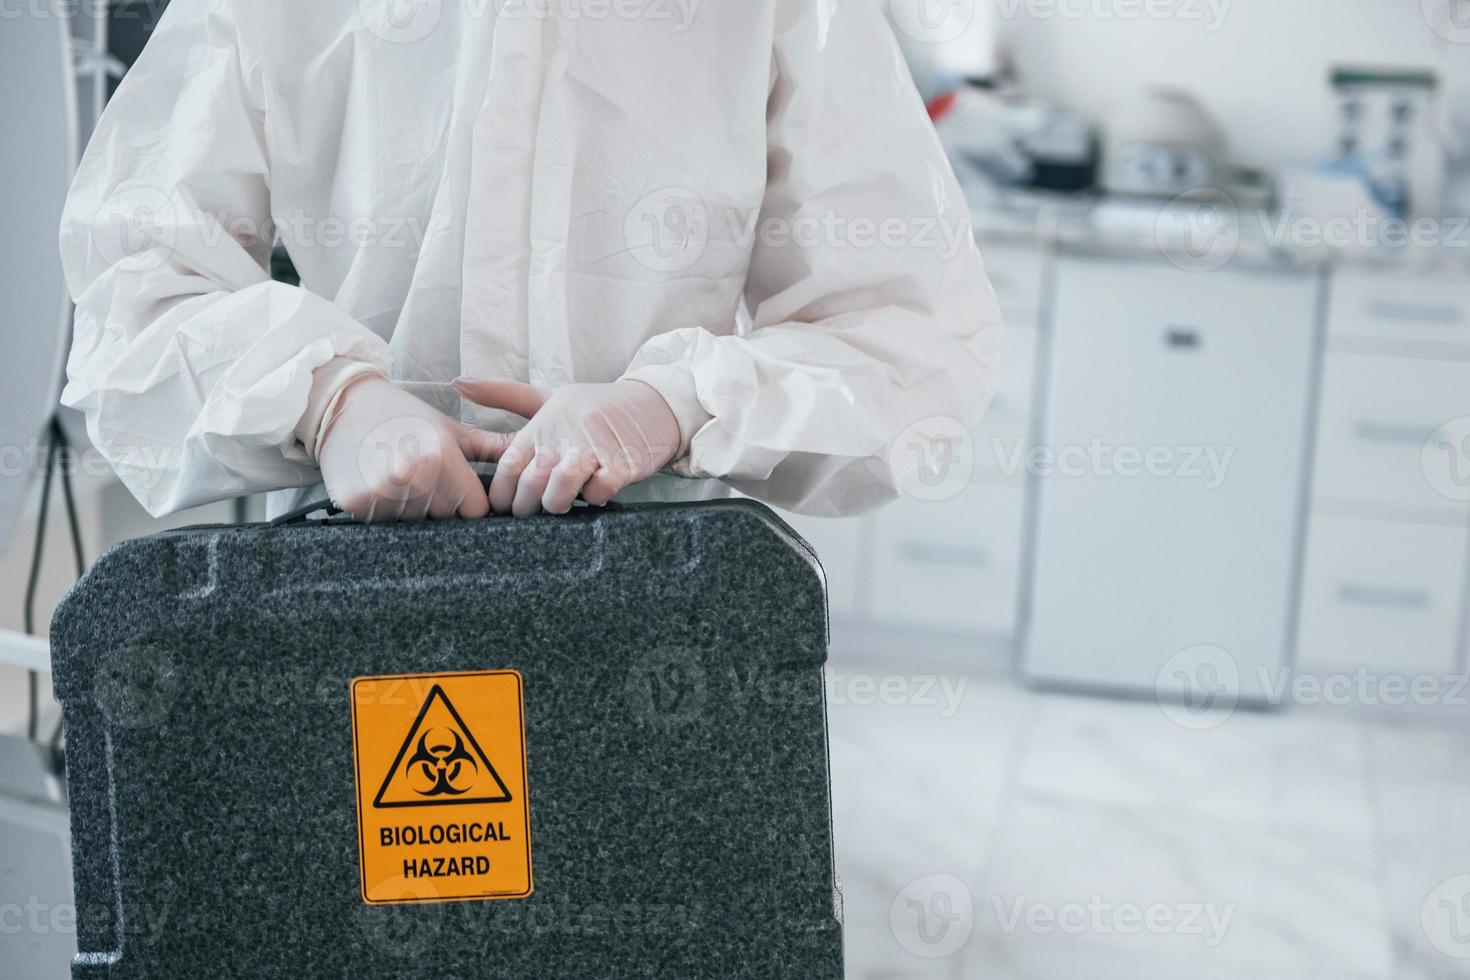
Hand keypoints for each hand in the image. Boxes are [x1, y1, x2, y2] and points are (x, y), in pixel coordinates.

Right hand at [316, 375, 500, 522]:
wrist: (341, 405)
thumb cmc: (404, 416)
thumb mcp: (451, 429)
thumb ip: (494, 447)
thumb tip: (538, 454)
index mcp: (440, 453)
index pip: (473, 509)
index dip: (465, 499)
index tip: (450, 481)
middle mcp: (412, 472)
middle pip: (444, 516)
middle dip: (437, 502)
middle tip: (416, 472)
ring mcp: (381, 489)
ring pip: (415, 522)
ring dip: (409, 506)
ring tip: (395, 474)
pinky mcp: (355, 501)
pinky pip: (384, 522)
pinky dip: (383, 509)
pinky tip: (377, 482)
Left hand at [452, 378, 681, 515]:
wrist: (657, 403)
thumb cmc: (598, 407)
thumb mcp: (552, 396)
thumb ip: (505, 394)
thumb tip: (458, 382)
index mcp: (544, 421)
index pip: (509, 466)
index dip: (505, 495)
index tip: (510, 506)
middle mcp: (565, 433)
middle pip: (531, 483)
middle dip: (529, 507)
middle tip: (537, 511)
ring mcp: (595, 448)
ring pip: (560, 490)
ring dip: (559, 504)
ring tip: (565, 504)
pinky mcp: (623, 462)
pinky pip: (599, 492)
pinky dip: (595, 499)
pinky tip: (597, 494)